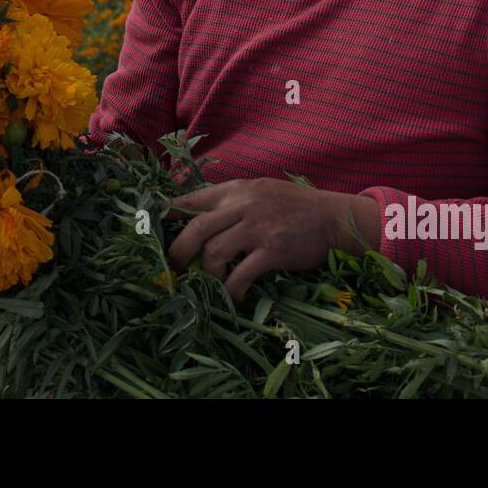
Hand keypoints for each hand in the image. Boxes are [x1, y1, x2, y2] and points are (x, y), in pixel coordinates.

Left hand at [165, 178, 376, 302]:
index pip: (190, 198)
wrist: (334, 218)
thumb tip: (202, 216)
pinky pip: (240, 274)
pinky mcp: (271, 251)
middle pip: (194, 228)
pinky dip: (232, 290)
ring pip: (213, 252)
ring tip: (212, 285)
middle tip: (176, 270)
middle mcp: (242, 205)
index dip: (166, 215)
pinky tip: (234, 297)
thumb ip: (233, 200)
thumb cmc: (296, 206)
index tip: (153, 231)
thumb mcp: (260, 191)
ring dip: (207, 274)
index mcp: (235, 190)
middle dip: (178, 252)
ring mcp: (256, 228)